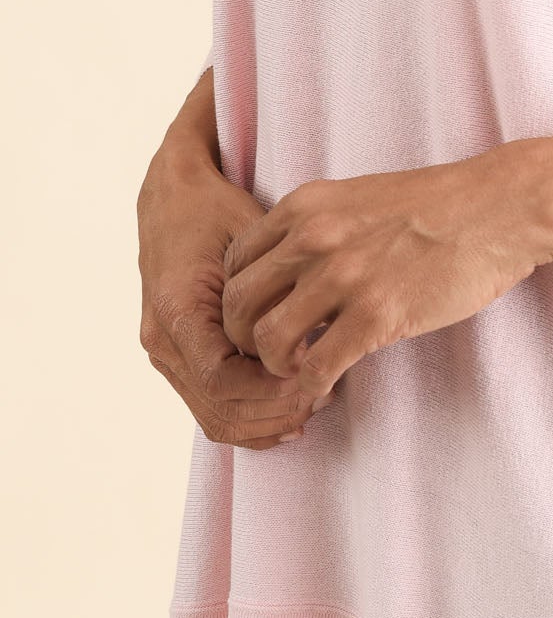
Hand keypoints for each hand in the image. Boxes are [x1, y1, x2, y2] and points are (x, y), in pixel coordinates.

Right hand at [138, 151, 328, 449]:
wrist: (172, 196)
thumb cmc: (214, 209)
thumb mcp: (250, 236)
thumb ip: (274, 289)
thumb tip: (312, 339)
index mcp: (176, 308)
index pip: (222, 380)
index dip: (272, 390)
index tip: (315, 376)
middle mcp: (162, 338)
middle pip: (221, 408)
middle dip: (277, 411)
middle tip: (325, 394)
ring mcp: (165, 353)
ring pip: (216, 418)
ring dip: (268, 421)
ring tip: (315, 401)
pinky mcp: (177, 358)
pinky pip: (211, 407)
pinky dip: (252, 420)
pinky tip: (292, 417)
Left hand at [218, 146, 552, 398]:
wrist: (501, 207)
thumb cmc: (441, 205)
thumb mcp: (360, 197)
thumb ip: (320, 226)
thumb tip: (294, 266)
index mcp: (304, 207)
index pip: (234, 263)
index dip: (240, 300)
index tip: (262, 319)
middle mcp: (312, 239)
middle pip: (237, 304)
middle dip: (245, 340)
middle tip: (272, 355)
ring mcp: (343, 277)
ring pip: (267, 340)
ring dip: (276, 367)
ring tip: (299, 371)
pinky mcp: (377, 315)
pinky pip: (317, 366)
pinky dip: (313, 385)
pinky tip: (329, 384)